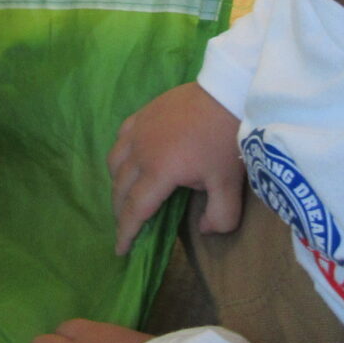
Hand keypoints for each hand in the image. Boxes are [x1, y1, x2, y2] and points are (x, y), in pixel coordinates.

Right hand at [108, 82, 243, 254]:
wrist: (227, 92)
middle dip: (120, 212)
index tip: (120, 250)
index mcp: (158, 172)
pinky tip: (131, 157)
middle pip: (119, 188)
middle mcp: (140, 152)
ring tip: (126, 193)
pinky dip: (120, 154)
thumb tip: (204, 230)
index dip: (126, 232)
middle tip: (126, 226)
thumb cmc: (226, 139)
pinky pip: (121, 138)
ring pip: (114, 162)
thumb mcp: (229, 183)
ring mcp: (138, 130)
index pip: (135, 209)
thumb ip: (220, 216)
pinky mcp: (142, 113)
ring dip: (116, 183)